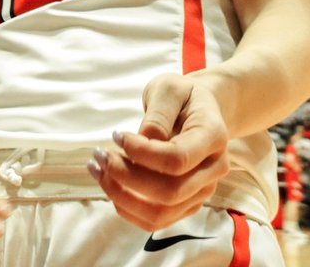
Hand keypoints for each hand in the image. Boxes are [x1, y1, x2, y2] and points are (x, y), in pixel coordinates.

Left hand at [88, 74, 229, 229]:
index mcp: (213, 137)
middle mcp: (213, 170)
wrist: (199, 109)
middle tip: (98, 155)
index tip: (116, 136)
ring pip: (161, 212)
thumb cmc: (183, 95)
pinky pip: (156, 220)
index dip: (142, 153)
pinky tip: (109, 185)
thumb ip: (158, 114)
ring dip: (122, 196)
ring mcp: (201, 191)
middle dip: (126, 177)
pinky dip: (128, 208)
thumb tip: (142, 141)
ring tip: (96, 169)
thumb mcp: (169, 88)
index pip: (177, 159)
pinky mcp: (186, 204)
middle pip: (169, 192)